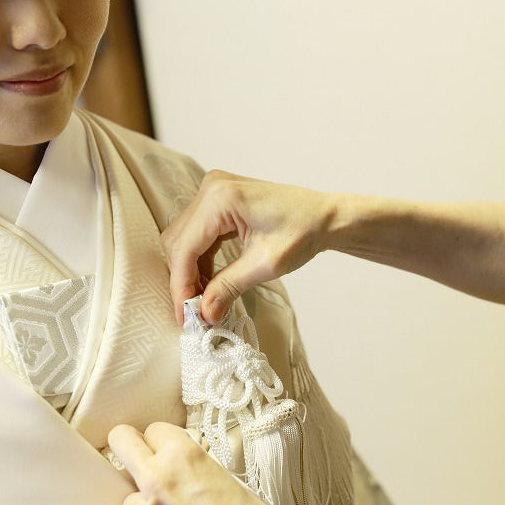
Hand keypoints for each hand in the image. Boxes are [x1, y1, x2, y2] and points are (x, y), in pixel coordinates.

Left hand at [107, 423, 291, 504]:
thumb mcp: (221, 474)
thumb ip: (188, 461)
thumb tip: (169, 459)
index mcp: (183, 455)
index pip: (153, 428)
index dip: (162, 442)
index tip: (164, 451)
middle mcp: (157, 477)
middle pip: (121, 440)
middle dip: (132, 448)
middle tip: (141, 460)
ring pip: (126, 492)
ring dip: (142, 501)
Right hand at [162, 170, 334, 323]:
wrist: (325, 216)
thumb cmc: (304, 232)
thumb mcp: (265, 265)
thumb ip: (229, 287)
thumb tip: (204, 313)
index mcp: (221, 199)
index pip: (186, 248)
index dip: (181, 285)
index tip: (184, 316)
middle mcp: (211, 188)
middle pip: (179, 242)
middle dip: (184, 279)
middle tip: (194, 312)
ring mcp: (213, 191)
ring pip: (184, 238)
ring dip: (190, 270)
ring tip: (203, 299)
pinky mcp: (218, 200)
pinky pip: (197, 232)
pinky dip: (199, 258)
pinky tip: (210, 280)